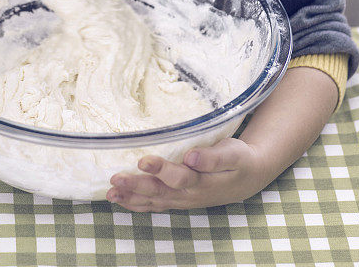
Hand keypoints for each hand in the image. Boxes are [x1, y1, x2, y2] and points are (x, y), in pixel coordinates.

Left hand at [106, 138, 266, 211]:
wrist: (248, 177)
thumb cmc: (239, 159)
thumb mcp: (233, 153)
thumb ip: (213, 156)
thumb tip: (191, 156)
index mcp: (202, 181)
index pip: (178, 177)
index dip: (160, 169)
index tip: (142, 160)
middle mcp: (190, 194)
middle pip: (159, 192)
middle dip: (135, 186)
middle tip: (115, 179)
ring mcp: (182, 200)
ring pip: (153, 201)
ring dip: (131, 198)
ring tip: (110, 193)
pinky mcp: (178, 199)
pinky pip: (154, 205)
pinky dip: (136, 204)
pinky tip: (120, 200)